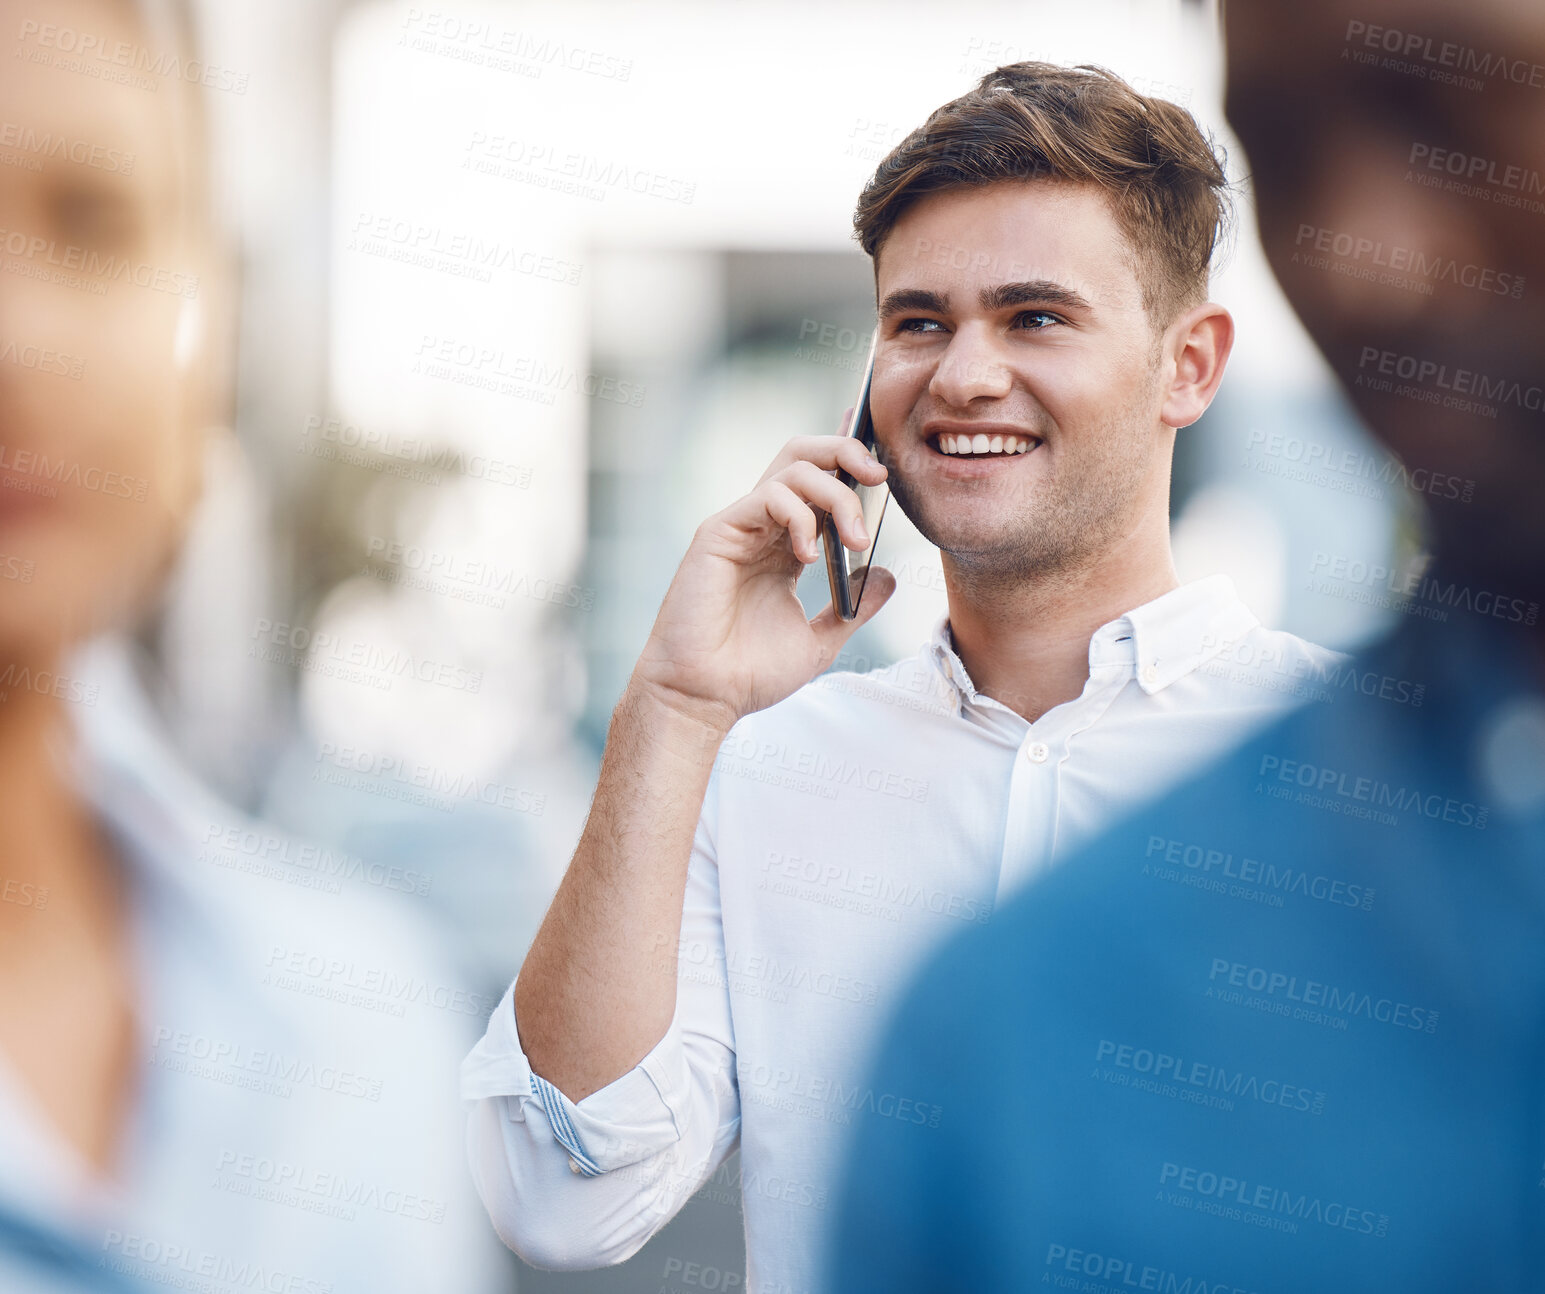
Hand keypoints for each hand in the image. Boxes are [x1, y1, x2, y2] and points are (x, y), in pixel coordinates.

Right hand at [632, 432, 894, 731]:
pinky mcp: (718, 533)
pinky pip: (768, 497)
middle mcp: (762, 527)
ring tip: (854, 541)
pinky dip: (800, 516)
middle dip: (846, 451)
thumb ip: (855, 607)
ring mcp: (740, 526)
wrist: (705, 697)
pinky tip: (809, 557)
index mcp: (783, 545)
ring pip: (792, 468)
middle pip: (803, 456)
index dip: (848, 460)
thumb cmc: (749, 673)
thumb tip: (887, 575)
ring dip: (836, 495)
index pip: (818, 483)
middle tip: (879, 477)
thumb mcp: (820, 639)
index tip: (885, 469)